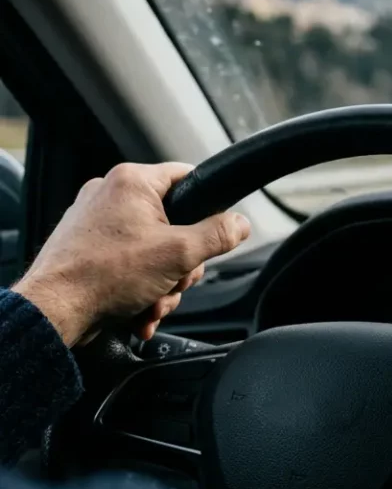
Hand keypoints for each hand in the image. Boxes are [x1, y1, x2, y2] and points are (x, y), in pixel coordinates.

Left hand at [13, 162, 250, 345]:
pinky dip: (141, 289)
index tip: (212, 232)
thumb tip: (241, 224)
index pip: (188, 176)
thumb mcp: (180, 253)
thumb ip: (219, 234)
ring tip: (152, 303)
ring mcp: (96, 222)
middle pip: (175, 223)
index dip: (208, 205)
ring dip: (163, 283)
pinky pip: (131, 263)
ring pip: (155, 249)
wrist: (53, 312)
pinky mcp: (87, 248)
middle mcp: (110, 194)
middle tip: (176, 280)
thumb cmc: (105, 275)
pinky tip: (139, 310)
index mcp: (132, 182)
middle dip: (182, 264)